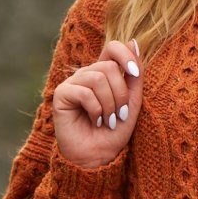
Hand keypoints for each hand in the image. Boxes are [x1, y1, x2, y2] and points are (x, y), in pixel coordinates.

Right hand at [52, 37, 143, 167]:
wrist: (98, 157)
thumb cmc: (114, 132)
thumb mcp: (132, 103)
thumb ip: (134, 76)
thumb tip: (133, 41)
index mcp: (104, 74)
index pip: (113, 47)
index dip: (125, 55)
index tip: (135, 74)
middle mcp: (87, 75)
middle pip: (109, 66)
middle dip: (120, 94)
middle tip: (118, 115)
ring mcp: (73, 83)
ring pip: (98, 78)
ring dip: (109, 104)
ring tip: (107, 121)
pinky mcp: (62, 94)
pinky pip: (85, 92)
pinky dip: (96, 110)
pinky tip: (94, 121)